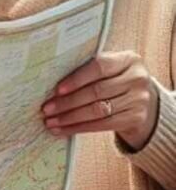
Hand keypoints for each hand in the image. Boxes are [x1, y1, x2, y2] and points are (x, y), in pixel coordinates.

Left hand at [41, 51, 158, 150]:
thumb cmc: (116, 79)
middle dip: (68, 102)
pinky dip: (80, 128)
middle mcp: (137, 79)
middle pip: (96, 92)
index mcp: (128, 59)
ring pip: (97, 111)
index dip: (77, 79)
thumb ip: (89, 69)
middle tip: (47, 109)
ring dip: (70, 118)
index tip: (57, 90)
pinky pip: (102, 125)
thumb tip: (53, 83)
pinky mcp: (135, 118)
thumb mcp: (110, 68)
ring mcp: (139, 100)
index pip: (99, 67)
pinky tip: (64, 129)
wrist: (143, 99)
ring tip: (52, 121)